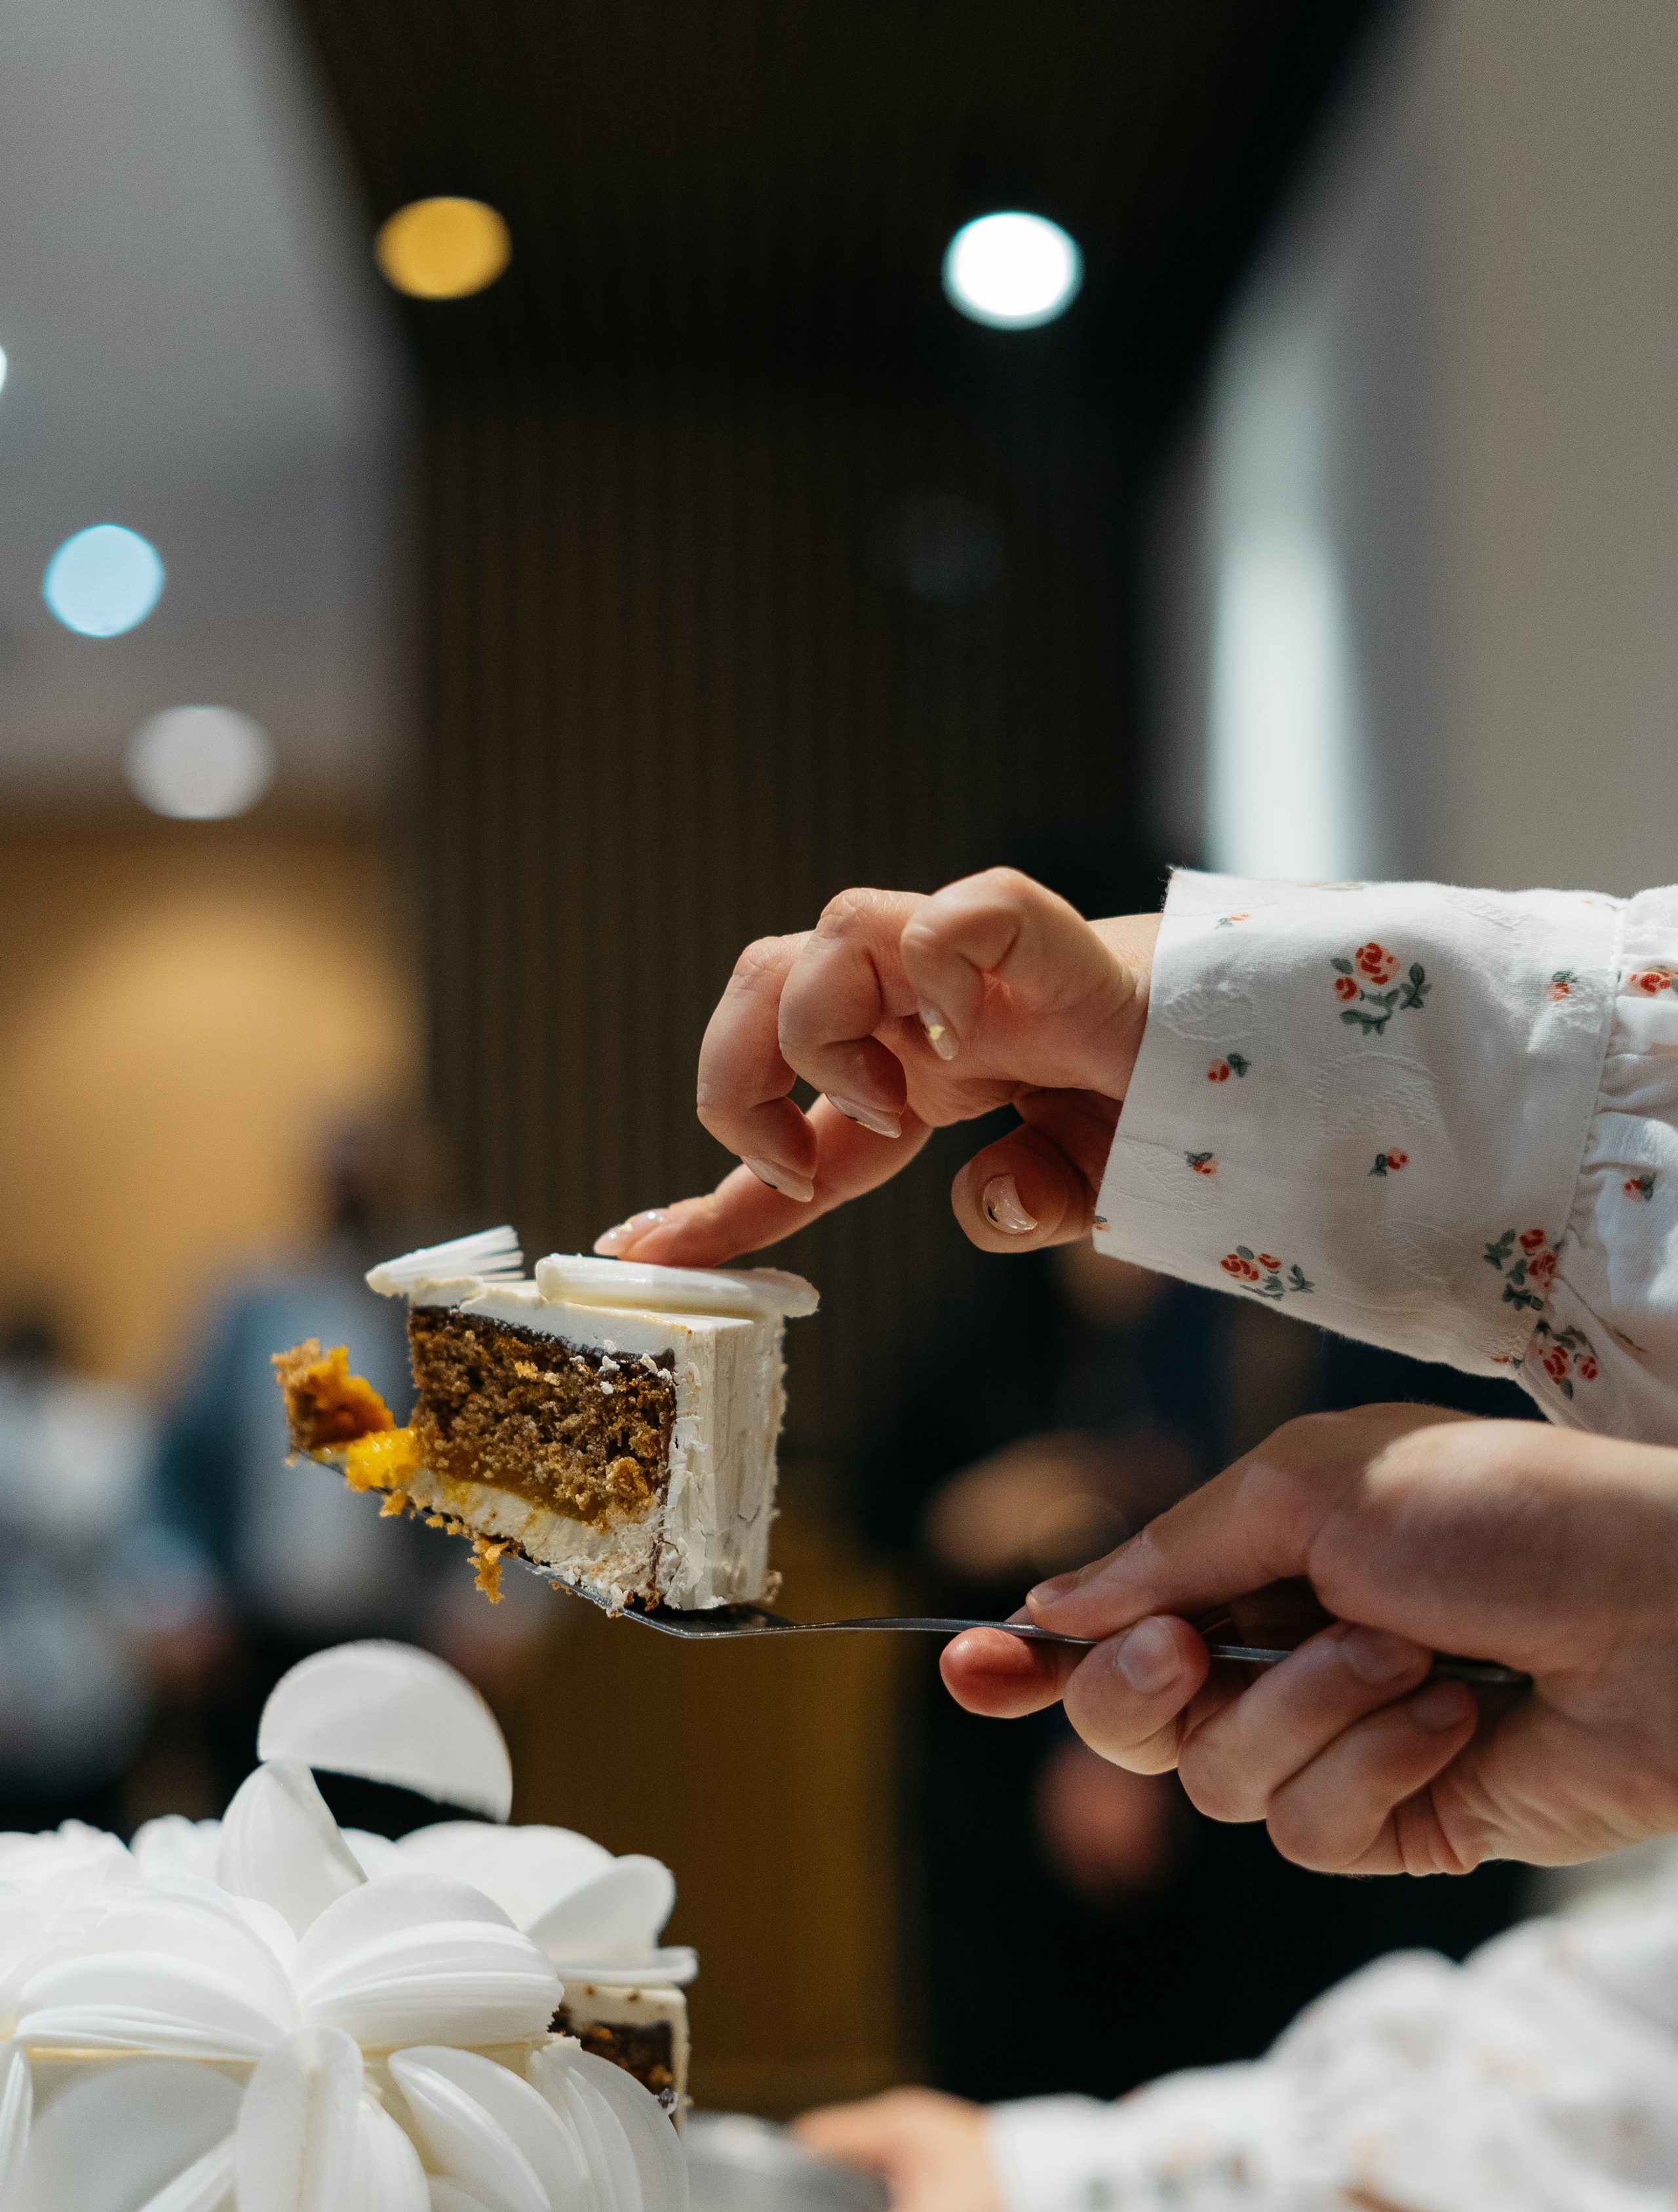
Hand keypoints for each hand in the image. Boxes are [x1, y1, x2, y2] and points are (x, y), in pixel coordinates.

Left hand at [592, 871, 1157, 1264]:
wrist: (1269, 1063)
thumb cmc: (1168, 1113)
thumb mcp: (1070, 1193)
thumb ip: (1011, 1206)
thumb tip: (979, 1205)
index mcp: (912, 1067)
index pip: (778, 1115)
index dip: (708, 1190)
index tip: (636, 1248)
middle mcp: (921, 1001)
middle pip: (760, 976)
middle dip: (737, 1077)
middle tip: (797, 1166)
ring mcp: (971, 959)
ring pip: (825, 931)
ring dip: (827, 1039)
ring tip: (894, 1113)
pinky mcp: (1035, 929)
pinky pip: (952, 912)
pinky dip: (940, 969)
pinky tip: (968, 1045)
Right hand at [942, 1406, 1677, 1873]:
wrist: (1670, 1607)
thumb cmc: (1511, 1512)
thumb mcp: (1313, 1484)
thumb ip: (1171, 1551)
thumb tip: (1052, 1607)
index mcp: (1262, 1565)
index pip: (1115, 1625)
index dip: (1031, 1660)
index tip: (966, 1670)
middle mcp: (1287, 1660)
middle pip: (1129, 1724)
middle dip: (1139, 1693)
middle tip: (1190, 1650)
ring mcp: (1342, 1750)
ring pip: (1216, 1783)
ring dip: (1304, 1711)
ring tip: (1406, 1652)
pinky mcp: (1398, 1827)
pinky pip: (1309, 1831)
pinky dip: (1374, 1767)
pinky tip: (1452, 1720)